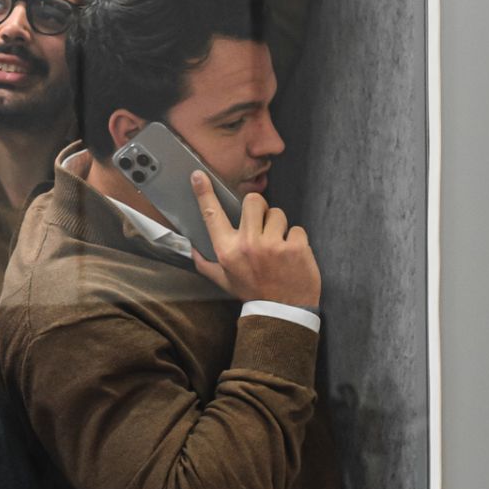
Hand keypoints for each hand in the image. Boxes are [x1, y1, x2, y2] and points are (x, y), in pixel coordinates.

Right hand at [189, 175, 320, 308]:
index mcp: (227, 251)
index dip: (205, 193)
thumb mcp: (224, 281)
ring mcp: (272, 245)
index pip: (213, 215)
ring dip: (280, 228)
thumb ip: (206, 264)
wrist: (284, 312)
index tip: (199, 175)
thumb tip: (191, 249)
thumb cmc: (253, 293)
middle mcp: (247, 245)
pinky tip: (293, 257)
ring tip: (279, 248)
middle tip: (263, 226)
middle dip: (261, 209)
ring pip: (278, 214)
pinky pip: (297, 229)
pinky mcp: (295, 247)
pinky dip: (297, 241)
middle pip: (254, 201)